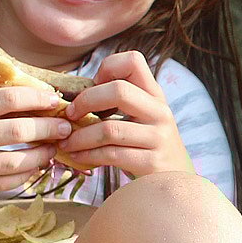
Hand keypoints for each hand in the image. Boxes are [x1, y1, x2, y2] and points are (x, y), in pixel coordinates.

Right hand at [0, 87, 73, 193]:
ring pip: (14, 162)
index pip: (7, 99)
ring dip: (42, 155)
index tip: (54, 100)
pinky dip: (25, 176)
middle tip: (65, 127)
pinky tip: (35, 167)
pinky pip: (3, 183)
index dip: (37, 99)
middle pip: (17, 131)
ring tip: (53, 149)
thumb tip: (32, 97)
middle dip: (48, 128)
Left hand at [58, 51, 192, 178]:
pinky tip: (78, 157)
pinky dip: (87, 155)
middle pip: (119, 91)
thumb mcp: (142, 118)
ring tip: (65, 143)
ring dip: (79, 137)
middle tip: (70, 114)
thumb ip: (120, 103)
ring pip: (109, 129)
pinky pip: (111, 155)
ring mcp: (158, 138)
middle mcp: (160, 112)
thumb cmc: (148, 146)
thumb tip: (72, 96)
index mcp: (155, 95)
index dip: (107, 68)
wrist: (175, 181)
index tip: (92, 86)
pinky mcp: (151, 163)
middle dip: (86, 101)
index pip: (133, 61)